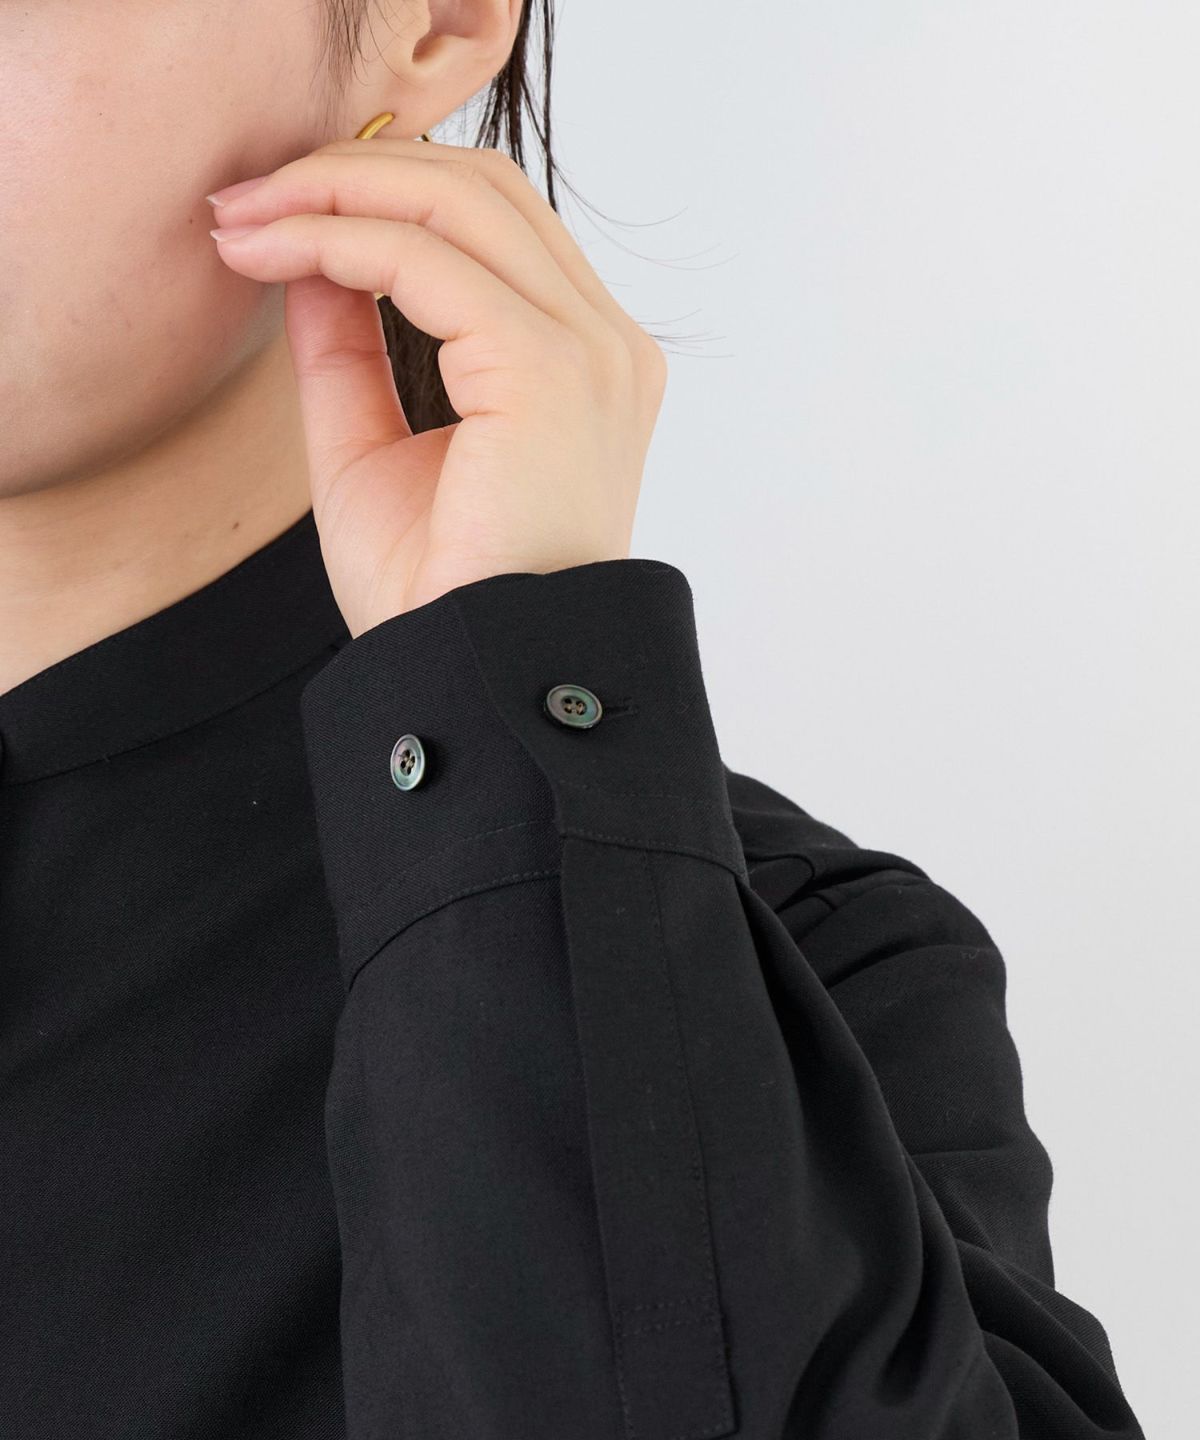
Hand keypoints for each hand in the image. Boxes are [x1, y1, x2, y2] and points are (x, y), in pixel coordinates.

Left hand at [207, 134, 667, 638]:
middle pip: (482, 189)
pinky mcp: (551, 369)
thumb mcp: (370, 450)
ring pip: (459, 202)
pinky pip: (429, 261)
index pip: (491, 227)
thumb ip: (348, 349)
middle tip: (245, 198)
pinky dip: (339, 240)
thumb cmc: (437, 595)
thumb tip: (306, 251)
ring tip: (243, 217)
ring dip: (336, 191)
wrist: (468, 681)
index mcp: (581, 365)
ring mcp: (590, 352)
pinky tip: (272, 253)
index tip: (270, 214)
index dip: (378, 195)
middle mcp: (604, 346)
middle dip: (352, 171)